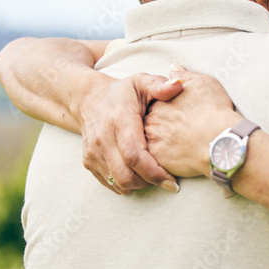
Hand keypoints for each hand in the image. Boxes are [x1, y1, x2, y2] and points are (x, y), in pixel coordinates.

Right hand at [75, 72, 183, 194]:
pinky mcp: (89, 162)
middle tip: (167, 181)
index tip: (173, 183)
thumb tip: (179, 85)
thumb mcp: (141, 82)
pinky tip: (139, 175)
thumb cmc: (123, 93)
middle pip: (126, 175)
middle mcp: (102, 139)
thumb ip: (160, 85)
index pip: (134, 155)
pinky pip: (109, 183)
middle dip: (150, 183)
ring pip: (118, 183)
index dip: (154, 173)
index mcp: (119, 121)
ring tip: (154, 177)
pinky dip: (126, 185)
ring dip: (139, 185)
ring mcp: (93, 152)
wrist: (89, 100)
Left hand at [145, 67, 240, 178]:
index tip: (181, 118)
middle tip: (181, 134)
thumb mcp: (202, 83)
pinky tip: (180, 160)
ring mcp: (152, 142)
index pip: (155, 106)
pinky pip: (155, 162)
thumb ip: (184, 76)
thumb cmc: (214, 111)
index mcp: (159, 102)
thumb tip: (173, 69)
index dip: (169, 112)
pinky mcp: (156, 161)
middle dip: (162, 129)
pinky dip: (164, 161)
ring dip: (163, 145)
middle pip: (151, 125)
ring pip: (152, 144)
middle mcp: (150, 121)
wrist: (221, 141)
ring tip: (182, 148)